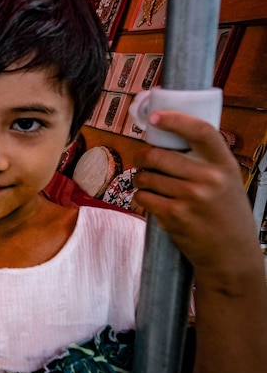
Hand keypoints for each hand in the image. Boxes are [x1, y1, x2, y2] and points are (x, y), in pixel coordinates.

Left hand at [132, 111, 258, 279]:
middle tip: (142, 161)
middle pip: (158, 155)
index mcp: (224, 164)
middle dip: (143, 157)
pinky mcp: (175, 216)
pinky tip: (152, 202)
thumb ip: (204, 161)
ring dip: (141, 180)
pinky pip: (143, 197)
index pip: (200, 131)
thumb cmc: (225, 214)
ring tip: (150, 185)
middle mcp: (209, 178)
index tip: (155, 117)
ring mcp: (191, 197)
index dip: (175, 120)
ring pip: (146, 176)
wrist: (232, 255)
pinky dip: (141, 198)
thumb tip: (165, 138)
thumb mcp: (226, 181)